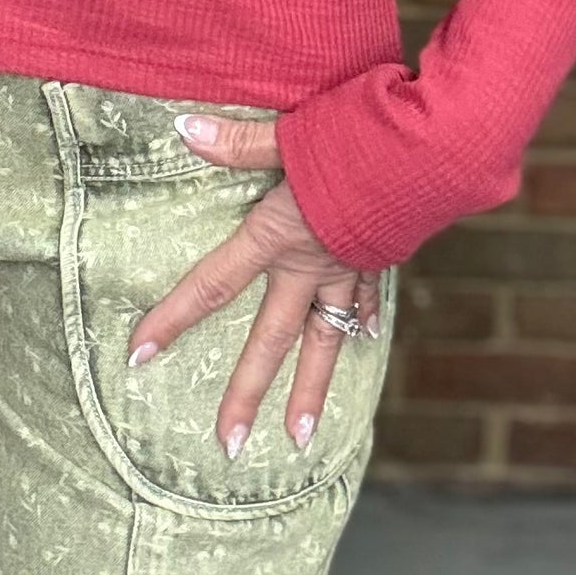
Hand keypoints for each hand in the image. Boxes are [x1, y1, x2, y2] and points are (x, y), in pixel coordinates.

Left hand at [125, 112, 380, 458]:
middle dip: (246, 393)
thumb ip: (238, 142)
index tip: (139, 355)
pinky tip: (364, 340)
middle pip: (270, 338)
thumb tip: (183, 128)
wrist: (436, 149)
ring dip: (309, 391)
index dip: (173, 319)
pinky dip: (362, 323)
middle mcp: (311, 264)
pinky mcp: (381, 257)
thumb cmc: (361, 135)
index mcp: (278, 236)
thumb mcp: (291, 134)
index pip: (213, 285)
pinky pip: (366, 302)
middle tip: (228, 446)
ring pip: (324, 341)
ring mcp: (349, 268)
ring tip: (298, 438)